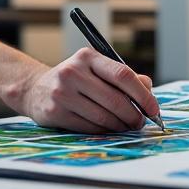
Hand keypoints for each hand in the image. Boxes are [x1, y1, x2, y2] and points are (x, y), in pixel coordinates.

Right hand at [8, 48, 159, 133]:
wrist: (35, 88)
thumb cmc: (76, 80)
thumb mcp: (96, 69)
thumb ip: (123, 77)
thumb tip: (148, 90)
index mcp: (88, 57)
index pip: (123, 75)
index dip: (143, 95)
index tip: (153, 109)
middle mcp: (73, 72)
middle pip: (115, 99)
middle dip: (134, 115)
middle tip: (140, 123)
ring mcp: (62, 93)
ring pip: (104, 117)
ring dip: (120, 126)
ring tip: (126, 126)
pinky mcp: (55, 113)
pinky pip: (89, 128)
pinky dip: (104, 131)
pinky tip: (108, 129)